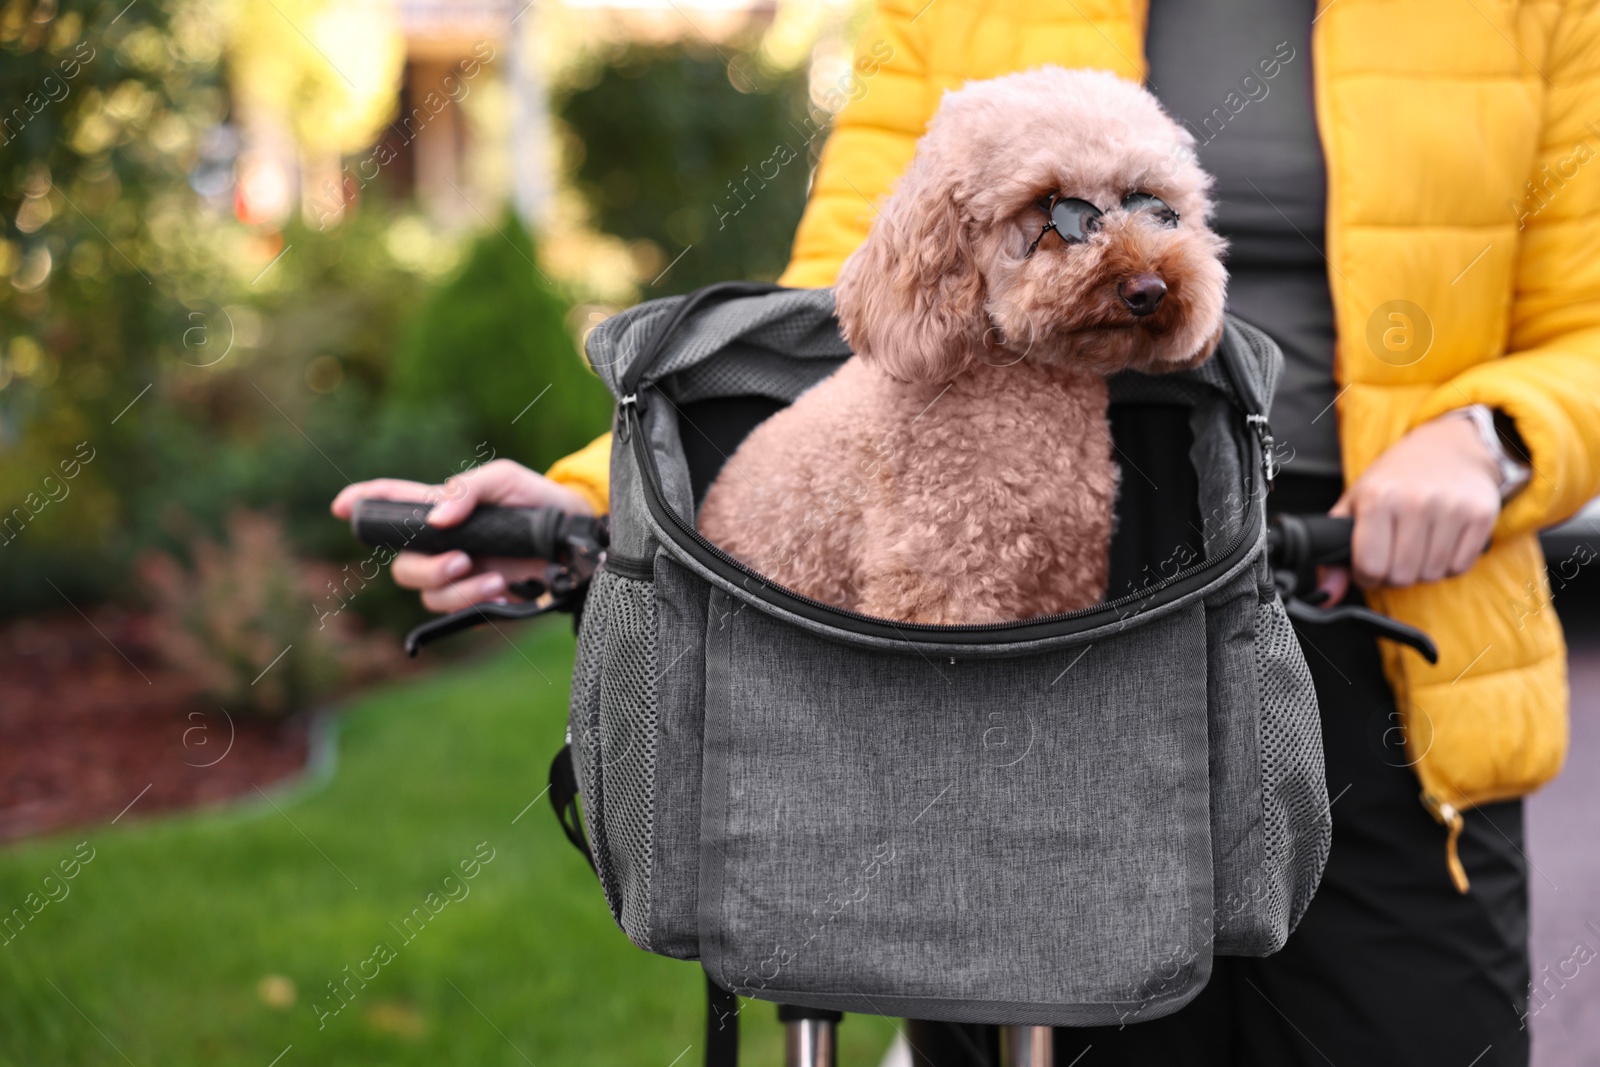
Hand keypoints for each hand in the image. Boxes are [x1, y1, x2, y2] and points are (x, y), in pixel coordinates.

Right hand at [330, 459, 594, 613]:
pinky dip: (475, 603)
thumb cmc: (535, 499)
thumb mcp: (503, 479)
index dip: (363, 503)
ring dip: (456, 590)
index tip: (342, 507)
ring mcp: (460, 573)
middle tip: (462, 562)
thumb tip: (438, 520)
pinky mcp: (480, 597)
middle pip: (403, 565)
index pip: (392, 504)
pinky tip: (499, 590)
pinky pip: (456, 611)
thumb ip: (466, 490)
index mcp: (441, 510)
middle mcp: (443, 544)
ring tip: (494, 578)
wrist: (574, 534)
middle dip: (425, 569)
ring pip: (427, 593)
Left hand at [1317, 414, 1501, 603]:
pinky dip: (1449, 564)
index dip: (1366, 575)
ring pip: (1432, 575)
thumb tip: (1328, 594)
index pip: (1370, 567)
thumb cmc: (1394, 480)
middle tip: (1395, 552)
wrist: (1446, 448)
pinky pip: (1460, 567)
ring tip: (1418, 543)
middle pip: (1402, 576)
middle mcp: (1415, 501)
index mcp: (1378, 498)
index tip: (1369, 564)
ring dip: (1422, 569)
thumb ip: (1335, 551)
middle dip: (1394, 574)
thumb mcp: (1355, 504)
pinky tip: (1441, 540)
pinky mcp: (1481, 515)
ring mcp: (1452, 507)